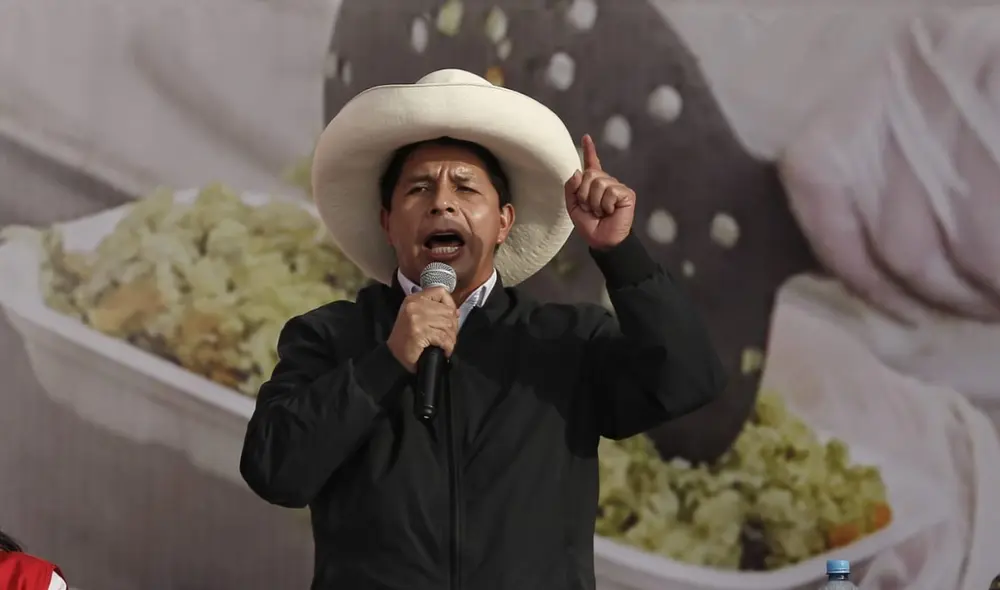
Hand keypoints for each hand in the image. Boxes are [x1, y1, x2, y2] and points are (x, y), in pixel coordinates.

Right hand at [387, 287, 459, 372]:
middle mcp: (415, 305)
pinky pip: (443, 338)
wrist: (394, 356)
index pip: (440, 292)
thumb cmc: (407, 338)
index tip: (452, 316)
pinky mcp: (420, 333)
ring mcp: (417, 318)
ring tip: (446, 344)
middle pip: (447, 310)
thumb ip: (434, 309)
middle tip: (449, 336)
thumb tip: (456, 312)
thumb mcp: (417, 316)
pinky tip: (445, 350)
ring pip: (448, 325)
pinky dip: (448, 346)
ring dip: (451, 338)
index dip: (450, 304)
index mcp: (414, 299)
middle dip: (453, 326)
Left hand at [564, 134, 635, 249]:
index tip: (586, 137)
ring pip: (599, 183)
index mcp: (593, 185)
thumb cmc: (589, 226)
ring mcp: (617, 187)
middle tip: (590, 209)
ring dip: (594, 202)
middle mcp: (606, 183)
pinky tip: (610, 211)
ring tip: (600, 212)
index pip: (591, 164)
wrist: (602, 240)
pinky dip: (606, 205)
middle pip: (590, 174)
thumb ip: (571, 189)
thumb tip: (578, 172)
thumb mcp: (573, 207)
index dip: (589, 151)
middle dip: (585, 194)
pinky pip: (610, 191)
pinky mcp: (626, 194)